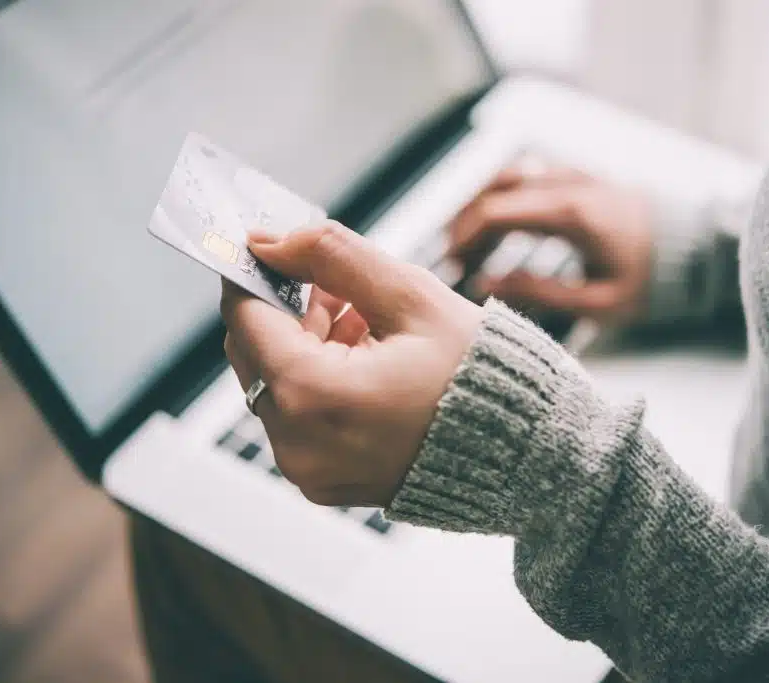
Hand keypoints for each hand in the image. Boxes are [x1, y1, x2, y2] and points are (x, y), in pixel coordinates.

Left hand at [220, 221, 484, 506]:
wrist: (523, 452)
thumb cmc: (479, 376)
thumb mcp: (411, 297)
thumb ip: (333, 255)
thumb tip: (272, 240)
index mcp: (313, 396)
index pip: (245, 317)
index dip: (252, 273)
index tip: (269, 248)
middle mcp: (297, 444)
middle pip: (254, 352)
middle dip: (289, 309)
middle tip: (339, 286)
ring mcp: (308, 470)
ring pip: (275, 383)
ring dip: (307, 344)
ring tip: (370, 327)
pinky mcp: (322, 481)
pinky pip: (297, 417)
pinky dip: (319, 382)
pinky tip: (369, 362)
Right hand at [449, 164, 653, 321]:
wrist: (696, 248)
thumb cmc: (651, 280)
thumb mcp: (598, 302)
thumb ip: (539, 293)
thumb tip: (486, 283)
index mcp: (569, 214)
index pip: (495, 212)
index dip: (464, 237)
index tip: (451, 264)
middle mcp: (567, 185)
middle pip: (494, 189)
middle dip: (465, 222)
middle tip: (452, 256)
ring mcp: (573, 176)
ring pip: (508, 175)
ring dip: (481, 203)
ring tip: (468, 240)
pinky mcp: (580, 178)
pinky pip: (528, 175)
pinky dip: (503, 195)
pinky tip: (499, 223)